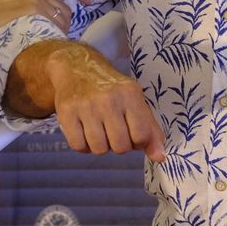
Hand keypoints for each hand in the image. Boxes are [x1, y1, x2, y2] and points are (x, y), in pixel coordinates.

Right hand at [0, 0, 90, 45]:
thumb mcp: (11, 4)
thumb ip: (30, 5)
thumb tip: (52, 19)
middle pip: (67, 10)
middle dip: (62, 26)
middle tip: (45, 38)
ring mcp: (36, 1)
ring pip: (63, 23)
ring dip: (57, 34)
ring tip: (36, 42)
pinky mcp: (33, 13)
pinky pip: (55, 30)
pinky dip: (51, 39)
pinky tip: (37, 45)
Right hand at [47, 44, 165, 161]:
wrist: (78, 67)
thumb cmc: (111, 90)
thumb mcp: (135, 102)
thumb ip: (150, 130)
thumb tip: (160, 157)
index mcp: (130, 94)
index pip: (142, 135)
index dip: (138, 142)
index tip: (131, 132)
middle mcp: (108, 98)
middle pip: (120, 146)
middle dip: (119, 145)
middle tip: (113, 131)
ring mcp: (85, 105)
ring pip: (99, 149)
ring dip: (100, 146)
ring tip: (99, 131)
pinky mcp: (66, 111)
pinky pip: (78, 146)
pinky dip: (83, 145)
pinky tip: (84, 132)